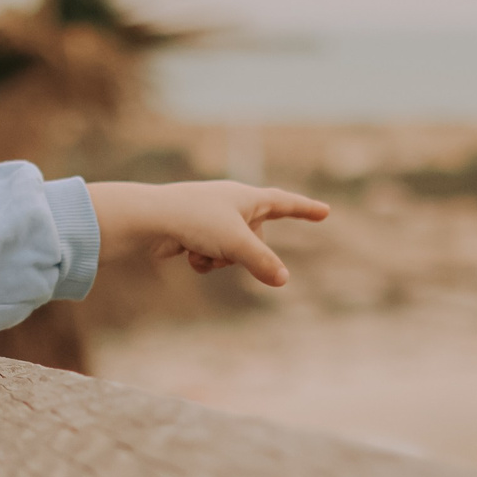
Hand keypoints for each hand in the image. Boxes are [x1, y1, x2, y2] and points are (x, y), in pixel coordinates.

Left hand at [87, 180, 330, 287]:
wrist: (151, 219)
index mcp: (247, 197)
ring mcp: (213, 219)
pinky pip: (211, 256)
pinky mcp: (195, 233)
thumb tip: (283, 280)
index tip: (325, 212)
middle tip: (222, 246)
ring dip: (219, 258)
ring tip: (201, 248)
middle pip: (256, 239)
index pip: (285, 203)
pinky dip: (202, 259)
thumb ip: (263, 262)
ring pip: (232, 252)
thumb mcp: (237, 243)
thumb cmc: (196, 220)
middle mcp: (232, 205)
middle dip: (241, 251)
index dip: (305, 209)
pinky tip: (187, 252)